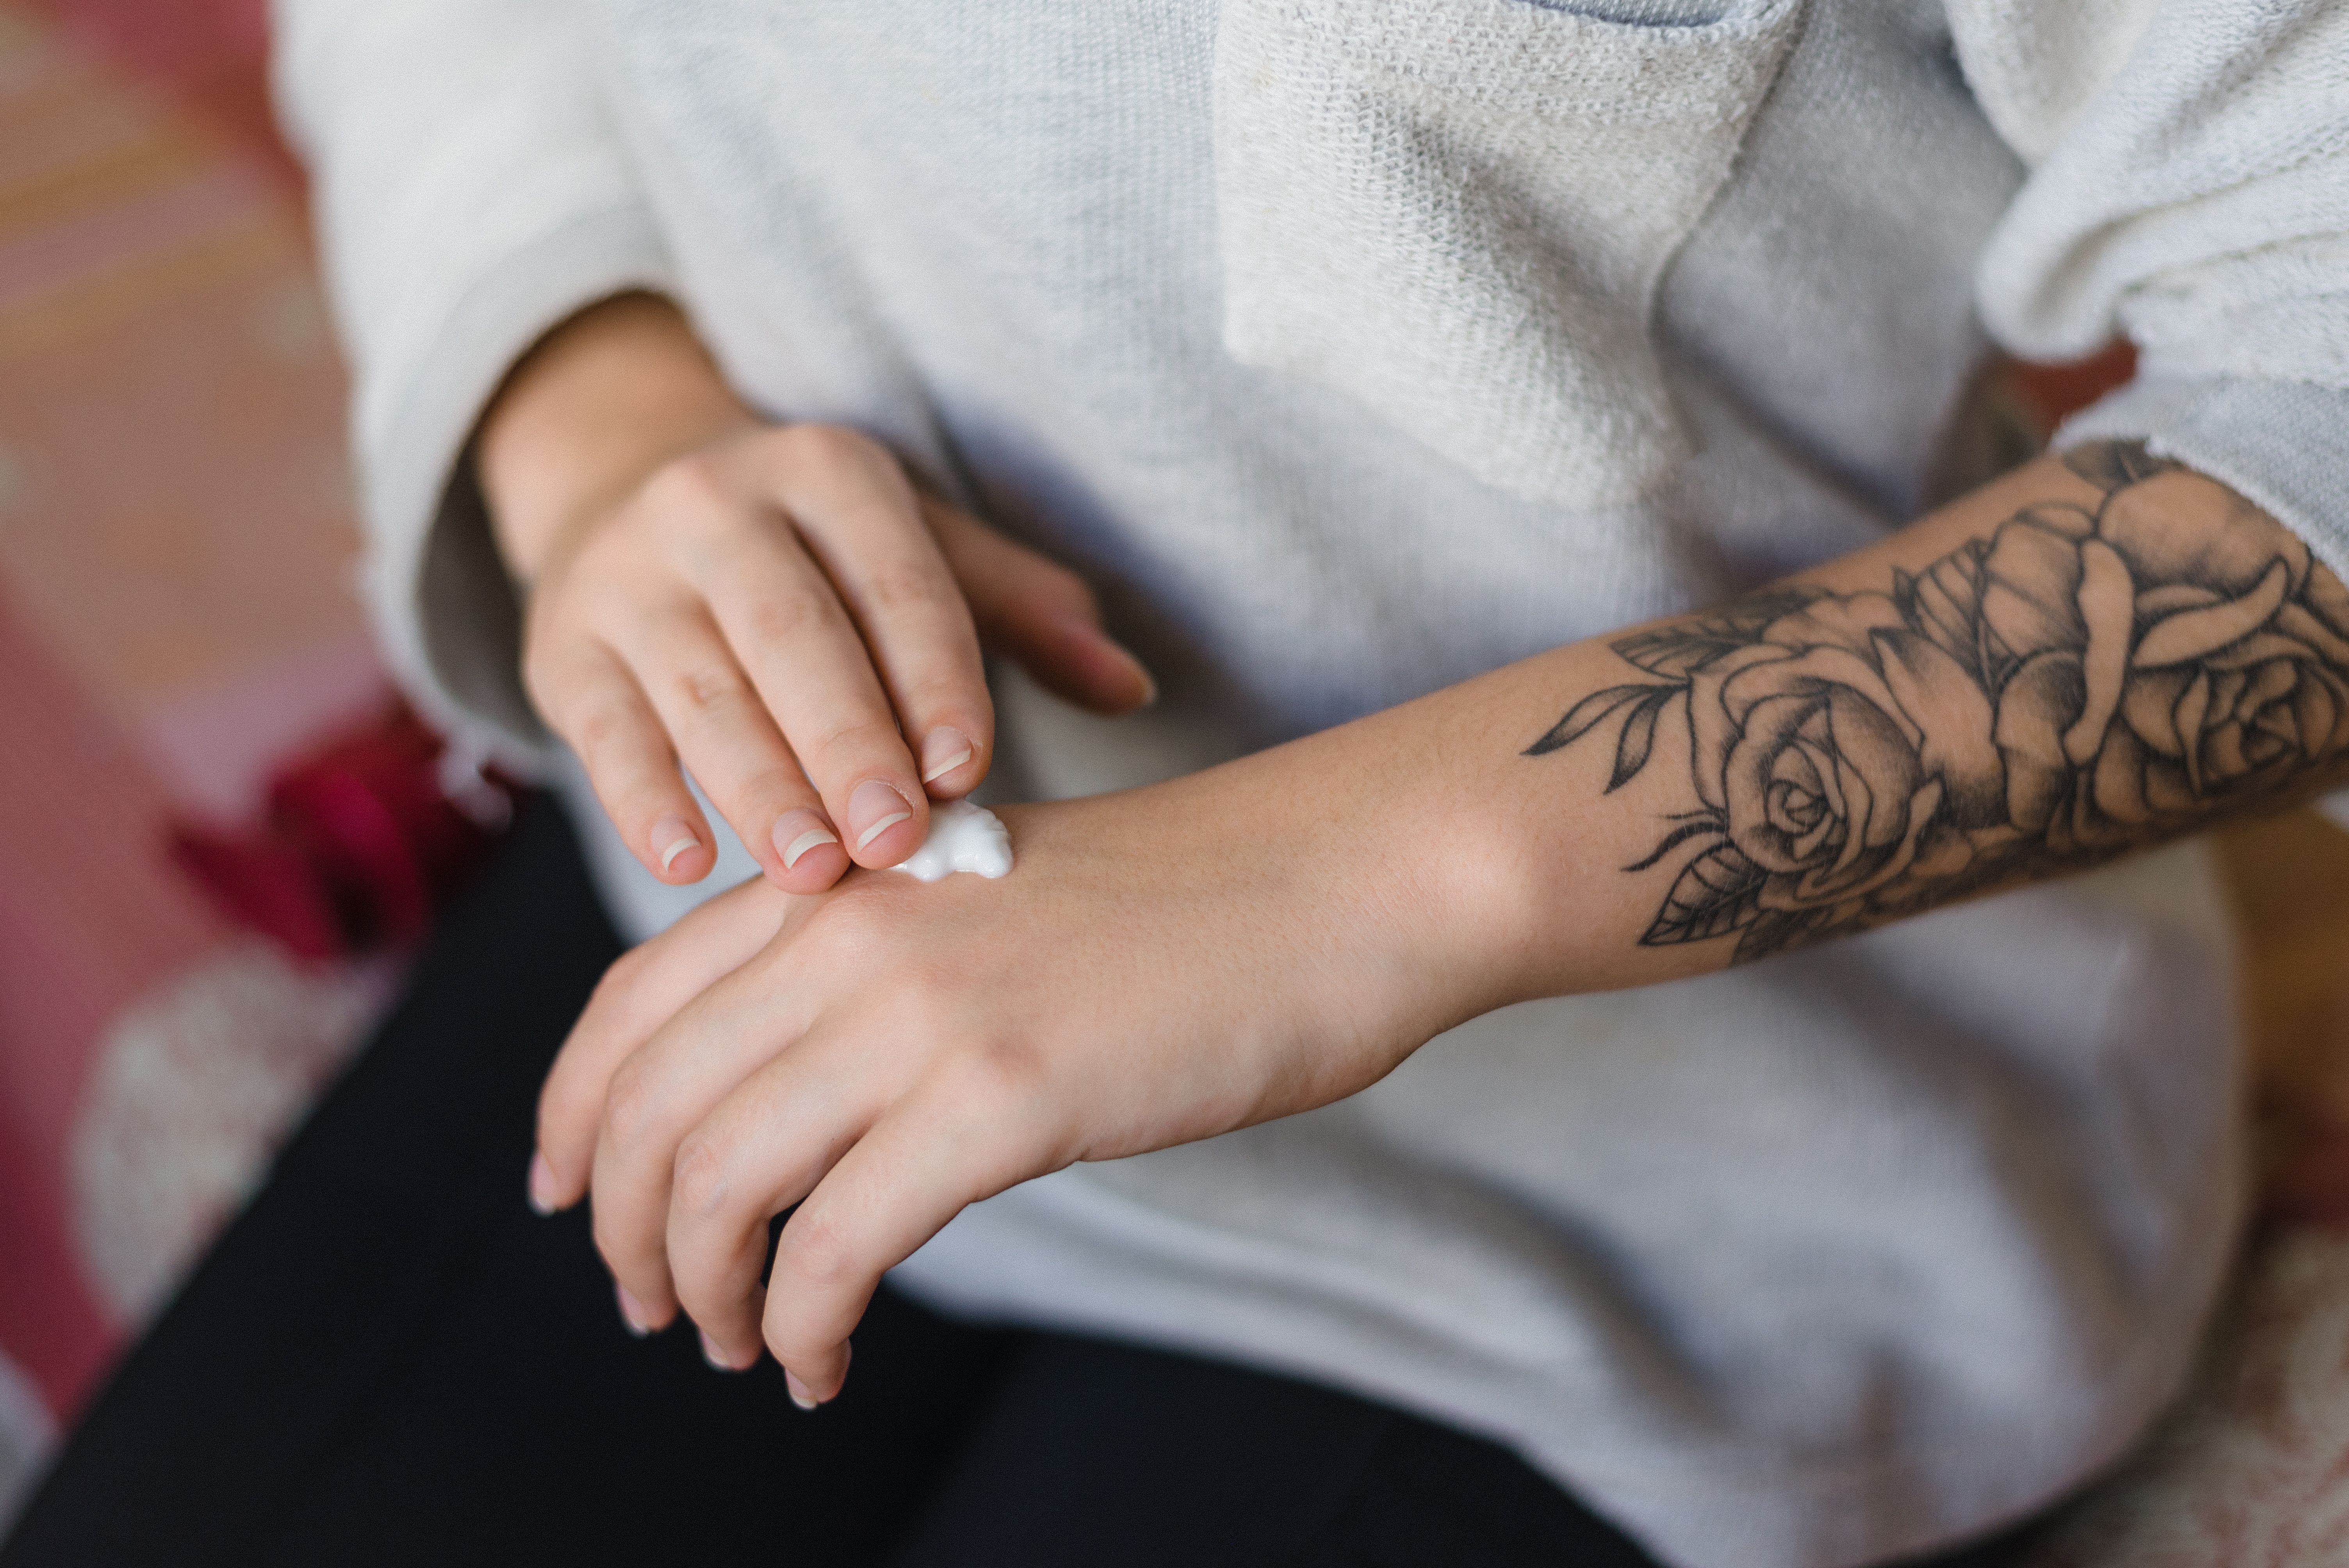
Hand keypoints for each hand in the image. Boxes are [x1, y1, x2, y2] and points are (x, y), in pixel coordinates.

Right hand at [478, 294, 1153, 892]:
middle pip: (789, 634)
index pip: (894, 579)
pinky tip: (684, 863)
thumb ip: (1027, 616)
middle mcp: (714, 503)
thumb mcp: (924, 553)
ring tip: (809, 872)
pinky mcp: (559, 644)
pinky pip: (599, 729)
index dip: (932, 677)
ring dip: (756, 785)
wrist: (628, 488)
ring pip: (696, 687)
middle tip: (893, 843)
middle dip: (845, 743)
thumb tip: (1137, 688)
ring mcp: (625, 573)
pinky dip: (639, 798)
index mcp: (827, 471)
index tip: (965, 772)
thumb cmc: (820, 557)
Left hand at [527, 744, 1509, 1405]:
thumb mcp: (983, 901)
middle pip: (647, 1107)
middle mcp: (847, 933)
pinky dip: (806, 1327)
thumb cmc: (1187, 905)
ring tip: (741, 1346)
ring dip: (704, 1290)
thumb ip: (875, 966)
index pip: (632, 1002)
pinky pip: (835, 1249)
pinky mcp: (998, 1097)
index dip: (573, 1114)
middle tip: (655, 1305)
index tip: (567, 1195)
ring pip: (716, 1183)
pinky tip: (826, 1363)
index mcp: (838, 879)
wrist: (1332, 880)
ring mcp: (918, 1011)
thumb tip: (799, 1090)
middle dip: (625, 1230)